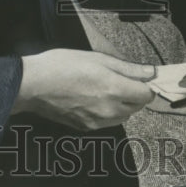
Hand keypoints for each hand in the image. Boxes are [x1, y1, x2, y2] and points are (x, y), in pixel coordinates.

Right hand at [14, 49, 154, 129]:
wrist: (34, 85)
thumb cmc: (64, 65)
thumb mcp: (98, 58)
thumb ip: (127, 68)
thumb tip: (151, 72)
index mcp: (114, 89)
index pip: (146, 95)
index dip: (145, 85)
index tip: (139, 78)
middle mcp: (109, 110)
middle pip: (136, 107)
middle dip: (134, 94)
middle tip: (120, 79)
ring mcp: (97, 122)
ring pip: (123, 116)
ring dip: (122, 105)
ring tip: (105, 88)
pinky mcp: (85, 128)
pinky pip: (107, 122)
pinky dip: (107, 112)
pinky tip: (93, 99)